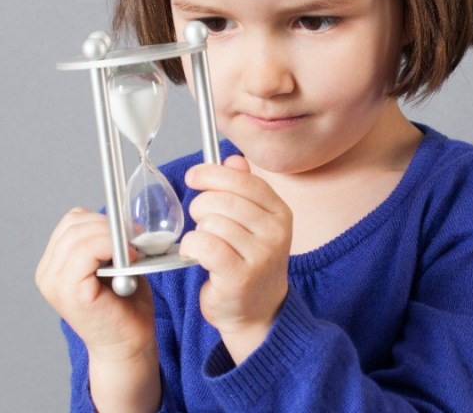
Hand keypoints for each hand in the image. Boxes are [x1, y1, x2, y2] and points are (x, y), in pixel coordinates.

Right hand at [35, 208, 155, 362]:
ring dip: (112, 235)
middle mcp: (47, 274)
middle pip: (73, 224)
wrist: (128, 343)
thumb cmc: (124, 304)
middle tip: (135, 236)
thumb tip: (120, 217)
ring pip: (79, 235)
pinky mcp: (70, 292)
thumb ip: (105, 241)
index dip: (101, 218)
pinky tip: (129, 258)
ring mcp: (55, 283)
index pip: (71, 222)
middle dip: (108, 224)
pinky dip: (111, 246)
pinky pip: (86, 251)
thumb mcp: (110, 263)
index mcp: (54, 264)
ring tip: (132, 250)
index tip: (128, 229)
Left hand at [180, 155, 292, 363]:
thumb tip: (232, 160)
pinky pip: (205, 245)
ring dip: (198, 231)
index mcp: (280, 212)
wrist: (258, 311)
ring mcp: (261, 255)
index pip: (243, 180)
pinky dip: (192, 247)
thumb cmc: (250, 262)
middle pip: (223, 199)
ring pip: (212, 223)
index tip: (193, 176)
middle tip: (200, 221)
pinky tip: (195, 254)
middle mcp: (276, 232)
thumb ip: (244, 189)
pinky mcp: (240, 276)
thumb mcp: (254, 223)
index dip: (213, 174)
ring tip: (205, 244)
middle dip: (201, 206)